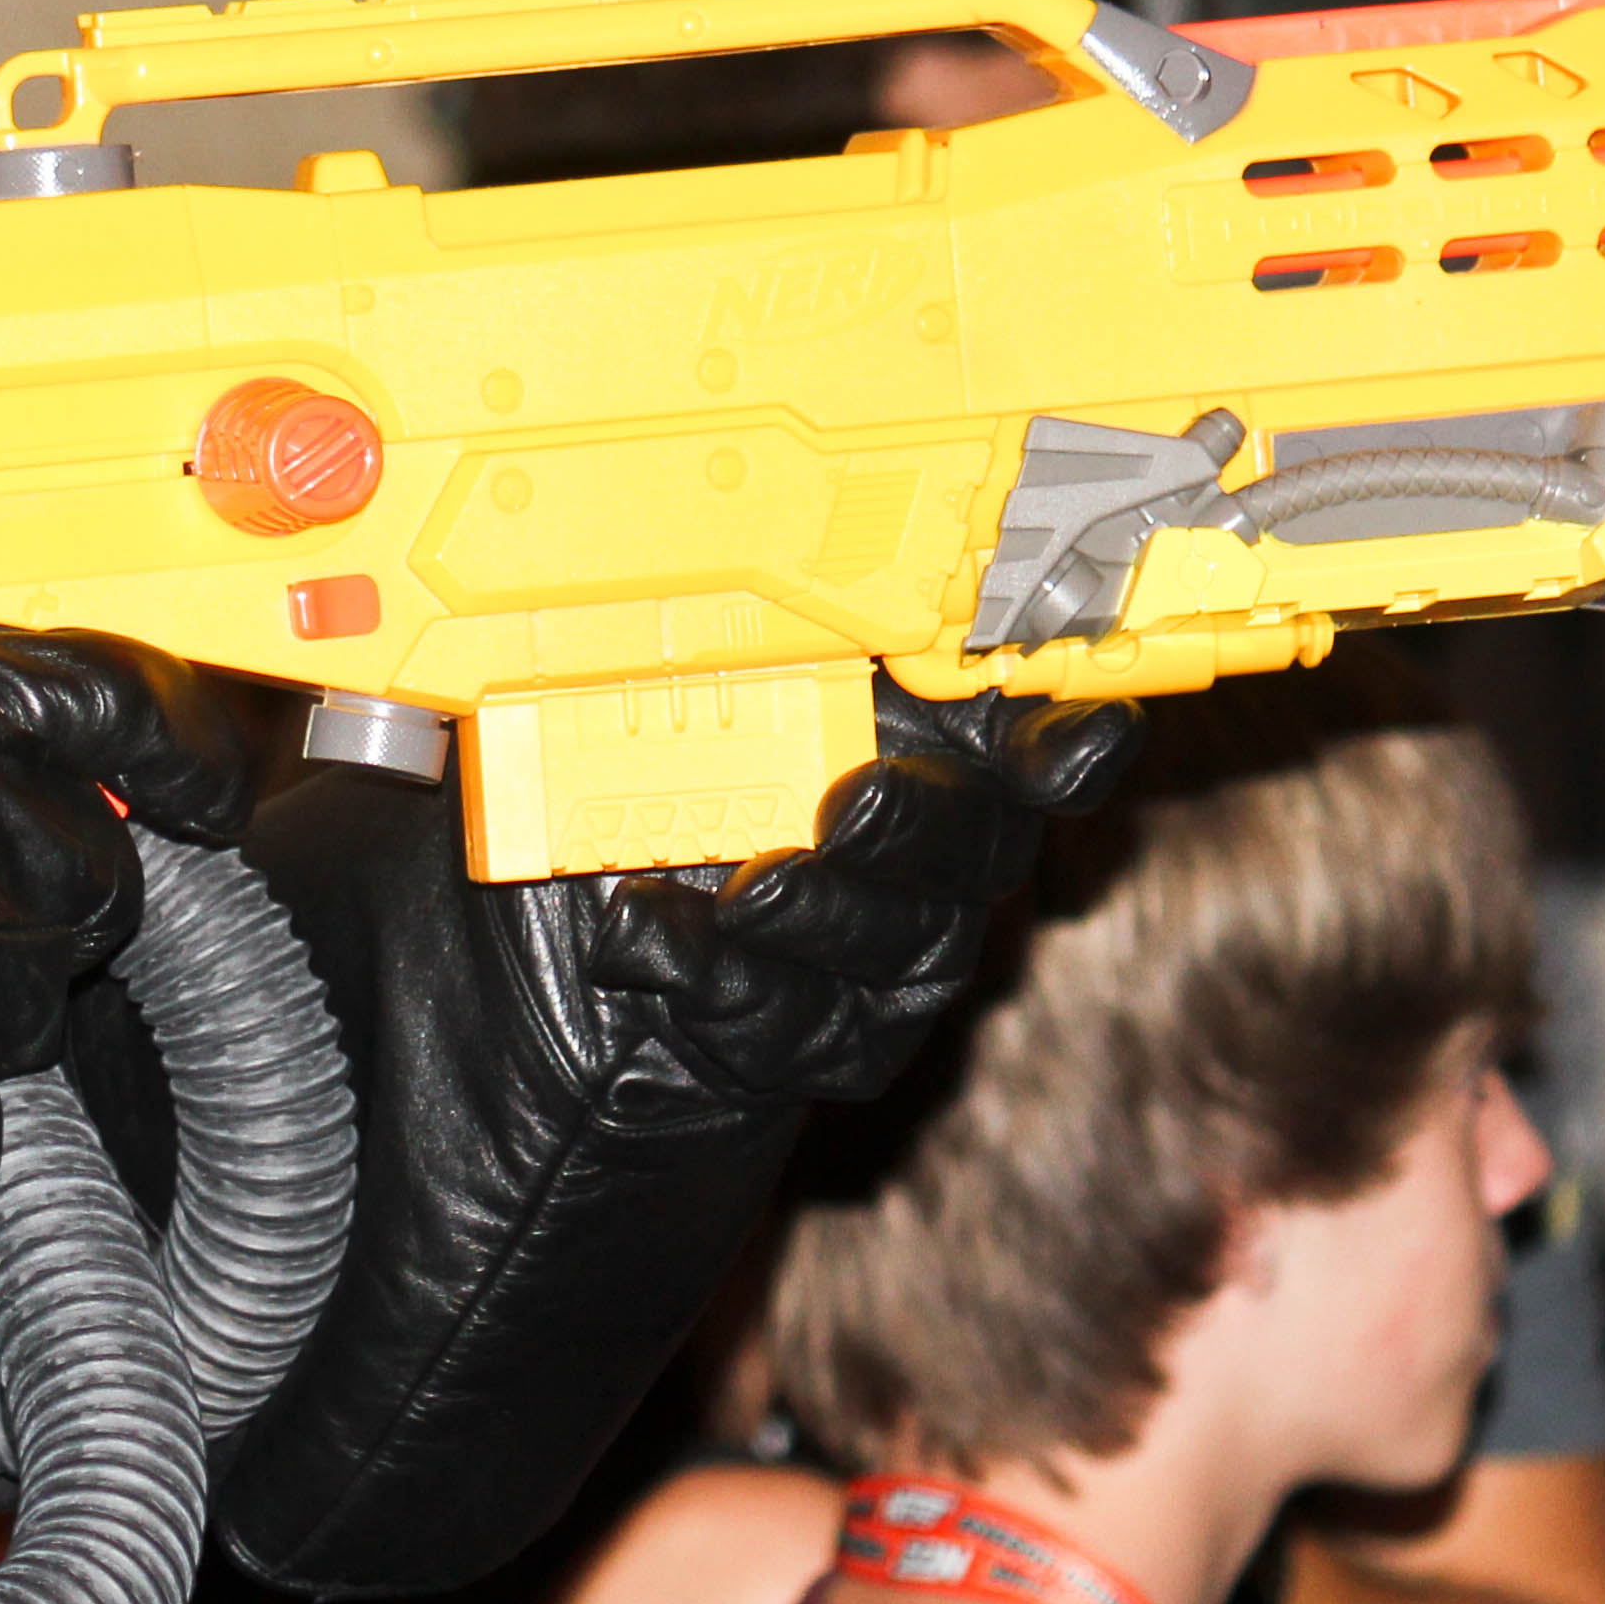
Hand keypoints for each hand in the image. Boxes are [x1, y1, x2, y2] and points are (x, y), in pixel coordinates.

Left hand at [584, 686, 1138, 1103]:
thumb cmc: (603, 815)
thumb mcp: (613, 708)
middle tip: (847, 808)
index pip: (1015, 733)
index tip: (1065, 747)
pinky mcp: (817, 1047)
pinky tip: (644, 935)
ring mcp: (875, 960)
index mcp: (895, 739)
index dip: (1063, 740)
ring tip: (739, 893)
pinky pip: (800, 1023)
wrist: (539, 992)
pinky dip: (716, 978)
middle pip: (975, 841)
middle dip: (917, 823)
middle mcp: (911, 853)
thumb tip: (711, 556)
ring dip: (817, 914)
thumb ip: (687, 646)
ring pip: (897, 941)